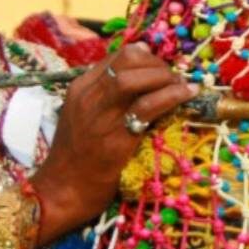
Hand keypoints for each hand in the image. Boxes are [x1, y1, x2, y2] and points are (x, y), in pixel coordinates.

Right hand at [31, 44, 195, 244]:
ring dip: (166, 78)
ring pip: (135, 79)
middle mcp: (88, 97)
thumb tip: (144, 68)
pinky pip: (147, 107)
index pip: (119, 56)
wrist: (61, 192)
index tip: (164, 71)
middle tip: (177, 80)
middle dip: (160, 65)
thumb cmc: (79, 157)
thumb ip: (110, 94)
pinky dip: (172, 96)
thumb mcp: (88, 116)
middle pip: (129, 60)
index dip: (149, 58)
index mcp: (80, 88)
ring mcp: (100, 117)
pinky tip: (187, 96)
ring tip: (183, 88)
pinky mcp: (115, 139)